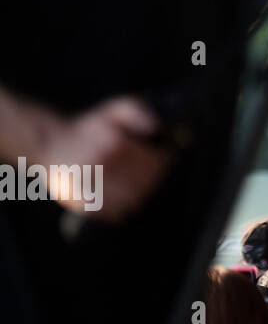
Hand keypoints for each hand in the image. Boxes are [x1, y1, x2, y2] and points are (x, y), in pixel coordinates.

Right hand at [33, 96, 169, 221]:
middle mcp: (101, 166)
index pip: (155, 163)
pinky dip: (122, 209)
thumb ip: (138, 113)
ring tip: (136, 187)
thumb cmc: (88, 127)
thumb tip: (155, 130)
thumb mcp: (114, 110)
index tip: (161, 160)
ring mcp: (89, 186)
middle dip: (152, 180)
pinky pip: (113, 214)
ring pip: (132, 201)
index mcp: (114, 144)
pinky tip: (121, 198)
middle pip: (146, 184)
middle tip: (148, 175)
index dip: (162, 163)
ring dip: (139, 195)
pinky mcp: (80, 202)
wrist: (49, 142)